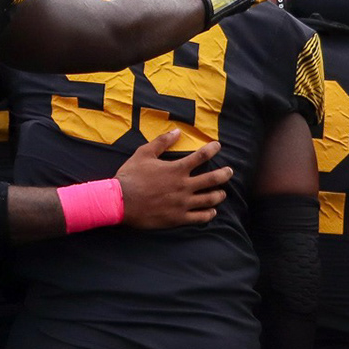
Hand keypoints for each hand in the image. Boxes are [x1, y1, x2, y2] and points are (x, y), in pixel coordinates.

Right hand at [114, 128, 230, 229]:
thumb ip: (162, 142)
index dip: (212, 149)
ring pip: (209, 199)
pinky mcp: (178, 218)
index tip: (217, 146)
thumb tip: (177, 131)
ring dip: (219, 195)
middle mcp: (183, 186)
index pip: (201, 157)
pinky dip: (209, 214)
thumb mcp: (144, 153)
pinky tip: (212, 212)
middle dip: (224, 174)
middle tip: (229, 172)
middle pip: (212, 179)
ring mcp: (182, 203)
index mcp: (177, 169)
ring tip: (222, 193)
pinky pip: (200, 217)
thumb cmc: (130, 176)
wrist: (119, 202)